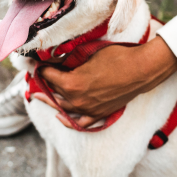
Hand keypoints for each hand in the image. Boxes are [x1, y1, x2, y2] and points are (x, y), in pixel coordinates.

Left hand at [32, 36, 176, 128]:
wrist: (140, 70)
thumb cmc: (116, 57)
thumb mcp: (89, 54)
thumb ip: (71, 60)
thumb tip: (59, 60)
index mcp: (71, 83)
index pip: (48, 76)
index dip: (41, 68)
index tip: (37, 63)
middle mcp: (76, 100)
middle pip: (52, 93)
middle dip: (43, 84)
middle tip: (35, 78)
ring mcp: (88, 109)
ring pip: (62, 107)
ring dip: (51, 100)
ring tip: (41, 96)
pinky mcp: (99, 114)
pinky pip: (80, 123)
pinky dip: (68, 121)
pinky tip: (60, 116)